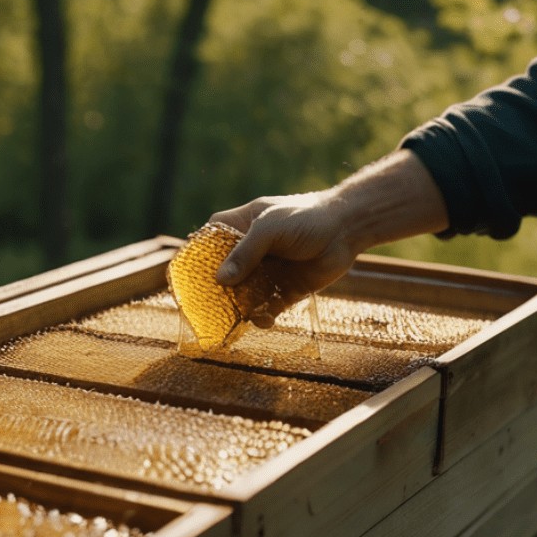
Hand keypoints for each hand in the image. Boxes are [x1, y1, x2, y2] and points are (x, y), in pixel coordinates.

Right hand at [209, 191, 357, 326]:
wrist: (348, 229)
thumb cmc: (306, 218)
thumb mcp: (270, 229)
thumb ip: (245, 253)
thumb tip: (221, 280)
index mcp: (241, 226)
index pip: (210, 241)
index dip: (198, 257)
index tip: (188, 276)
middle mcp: (251, 250)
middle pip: (224, 274)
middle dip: (218, 292)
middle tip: (211, 308)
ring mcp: (267, 271)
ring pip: (244, 294)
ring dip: (240, 307)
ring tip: (241, 317)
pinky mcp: (285, 289)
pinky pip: (267, 307)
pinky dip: (263, 315)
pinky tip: (264, 319)